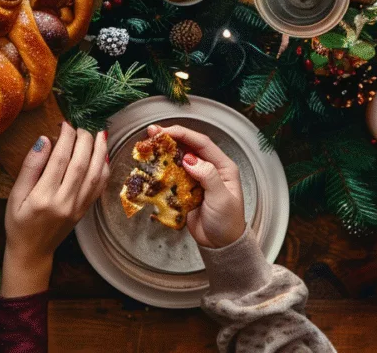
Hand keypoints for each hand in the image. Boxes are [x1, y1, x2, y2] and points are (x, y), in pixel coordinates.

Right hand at [0, 124, 108, 296]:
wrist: (32, 252)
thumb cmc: (18, 223)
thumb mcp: (15, 195)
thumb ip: (30, 167)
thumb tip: (43, 140)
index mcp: (44, 198)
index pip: (60, 160)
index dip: (65, 138)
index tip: (66, 124)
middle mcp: (65, 203)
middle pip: (81, 165)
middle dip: (84, 141)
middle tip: (82, 125)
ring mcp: (78, 208)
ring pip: (95, 175)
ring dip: (100, 152)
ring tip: (99, 133)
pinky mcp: (84, 211)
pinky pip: (99, 187)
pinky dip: (104, 169)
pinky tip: (103, 156)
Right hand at [147, 124, 245, 249]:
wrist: (221, 245)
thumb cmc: (227, 222)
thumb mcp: (221, 199)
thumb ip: (208, 176)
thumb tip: (189, 159)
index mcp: (223, 166)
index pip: (202, 143)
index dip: (183, 134)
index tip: (166, 132)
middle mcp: (210, 168)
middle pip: (188, 146)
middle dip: (170, 138)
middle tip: (152, 133)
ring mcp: (196, 177)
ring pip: (178, 158)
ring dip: (164, 151)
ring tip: (148, 145)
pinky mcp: (185, 188)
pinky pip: (172, 173)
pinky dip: (162, 167)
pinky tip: (152, 163)